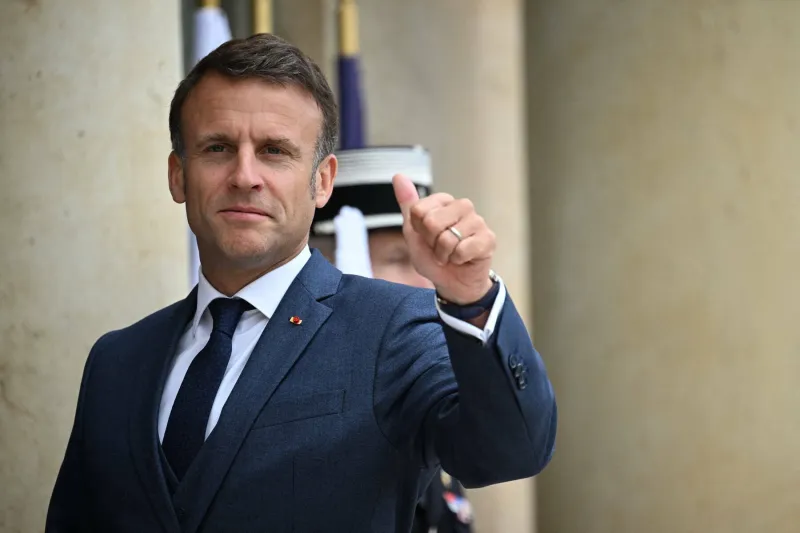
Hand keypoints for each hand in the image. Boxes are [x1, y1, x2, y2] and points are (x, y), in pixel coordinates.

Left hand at [392, 174, 495, 303]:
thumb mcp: (414, 232)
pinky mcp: (488, 238)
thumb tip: (398, 176)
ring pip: (448, 238)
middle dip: (431, 243)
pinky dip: (457, 260)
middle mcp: (462, 206)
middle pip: (432, 222)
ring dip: (444, 254)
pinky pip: (462, 249)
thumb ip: (408, 205)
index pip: (418, 211)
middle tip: (440, 249)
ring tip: (451, 254)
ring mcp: (478, 221)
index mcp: (443, 201)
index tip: (427, 238)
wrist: (452, 282)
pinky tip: (463, 259)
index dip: (419, 231)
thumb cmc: (433, 257)